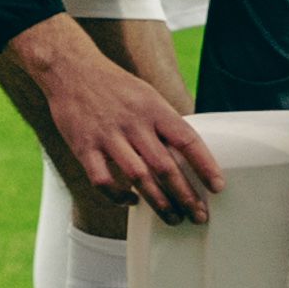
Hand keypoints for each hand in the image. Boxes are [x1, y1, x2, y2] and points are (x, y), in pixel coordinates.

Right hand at [1, 13, 222, 220]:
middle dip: (185, 195)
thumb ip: (165, 123)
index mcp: (153, 108)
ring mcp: (107, 136)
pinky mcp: (83, 146)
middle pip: (165, 166)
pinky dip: (118, 196)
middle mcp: (133, 122)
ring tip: (173, 218)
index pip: (187, 139)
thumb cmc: (114, 85)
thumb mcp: (147, 95)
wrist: (70, 69)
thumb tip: (188, 154)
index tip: (218, 187)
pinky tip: (131, 201)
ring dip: (159, 202)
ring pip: (138, 177)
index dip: (205, 165)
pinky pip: (102, 180)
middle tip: (198, 215)